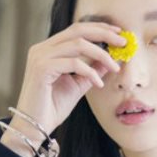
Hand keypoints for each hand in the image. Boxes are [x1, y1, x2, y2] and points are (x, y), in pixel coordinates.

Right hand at [12, 22, 125, 138]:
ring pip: (78, 44)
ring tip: (114, 66)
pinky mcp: (41, 68)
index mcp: (48, 49)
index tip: (119, 33)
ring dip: (101, 54)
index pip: (76, 30)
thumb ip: (92, 71)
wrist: (34, 127)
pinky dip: (90, 72)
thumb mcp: (78, 85)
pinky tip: (98, 84)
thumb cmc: (52, 108)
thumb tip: (112, 60)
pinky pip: (73, 63)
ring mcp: (40, 57)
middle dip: (104, 33)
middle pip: (78, 30)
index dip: (99, 28)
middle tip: (123, 43)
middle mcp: (42, 48)